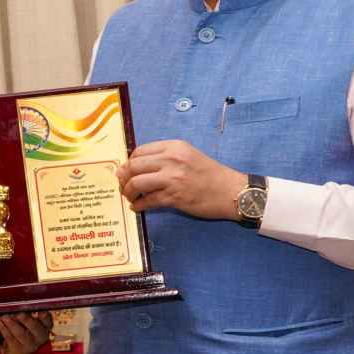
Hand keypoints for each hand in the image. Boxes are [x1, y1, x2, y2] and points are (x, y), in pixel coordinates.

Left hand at [0, 312, 52, 353]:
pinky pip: (9, 337)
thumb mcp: (32, 319)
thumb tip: (19, 298)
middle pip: (34, 327)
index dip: (44, 316)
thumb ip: (28, 309)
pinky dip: (2, 327)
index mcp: (46, 326)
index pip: (47, 320)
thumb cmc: (26, 325)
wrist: (19, 347)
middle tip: (18, 313)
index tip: (40, 311)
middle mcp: (40, 336)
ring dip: (11, 323)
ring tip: (4, 315)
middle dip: (26, 320)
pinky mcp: (17, 349)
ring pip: (20, 333)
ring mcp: (29, 344)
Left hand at [117, 140, 245, 218]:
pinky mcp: (175, 197)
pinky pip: (148, 201)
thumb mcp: (188, 155)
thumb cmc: (210, 174)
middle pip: (134, 166)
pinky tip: (138, 207)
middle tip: (123, 184)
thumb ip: (165, 157)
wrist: (231, 191)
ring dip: (128, 191)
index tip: (127, 170)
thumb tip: (139, 166)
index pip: (140, 151)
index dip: (129, 162)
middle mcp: (172, 160)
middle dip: (124, 177)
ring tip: (129, 196)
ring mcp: (172, 179)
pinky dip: (139, 205)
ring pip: (137, 183)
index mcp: (174, 147)